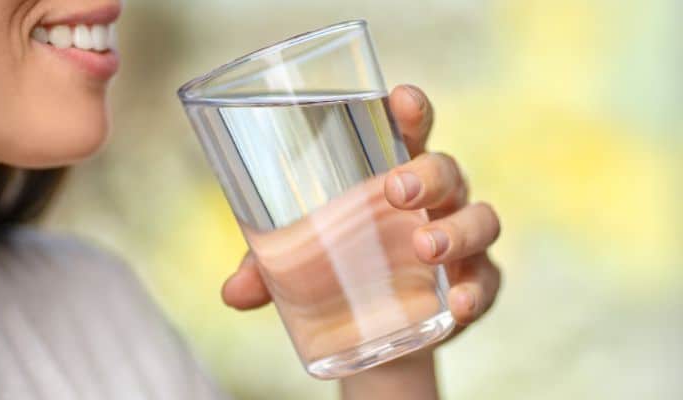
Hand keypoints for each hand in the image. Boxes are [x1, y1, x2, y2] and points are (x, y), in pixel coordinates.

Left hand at [222, 84, 500, 340]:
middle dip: (427, 173)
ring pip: (480, 218)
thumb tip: (232, 292)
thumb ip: (267, 269)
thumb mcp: (298, 264)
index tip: (399, 99)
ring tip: (424, 246)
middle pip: (446, 170)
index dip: (410, 111)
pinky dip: (476, 291)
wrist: (377, 329)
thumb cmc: (340, 269)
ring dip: (456, 229)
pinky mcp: (473, 284)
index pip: (408, 131)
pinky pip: (488, 281)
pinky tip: (458, 306)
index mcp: (393, 175)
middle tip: (396, 189)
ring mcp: (460, 242)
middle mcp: (435, 201)